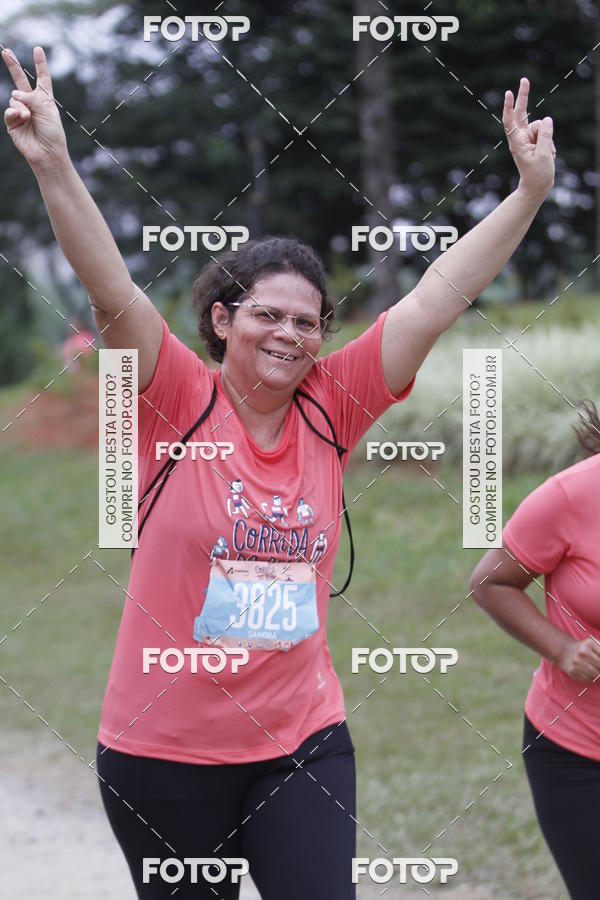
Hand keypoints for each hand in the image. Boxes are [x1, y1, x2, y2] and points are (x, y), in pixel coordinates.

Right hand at [2, 46, 67, 169]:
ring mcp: (21, 112)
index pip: (42, 79)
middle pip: (21, 80)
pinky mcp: (13, 122)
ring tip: (28, 117)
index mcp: (45, 99)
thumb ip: (32, 98)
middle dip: (13, 65)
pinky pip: (9, 111)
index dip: (40, 65)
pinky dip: (14, 112)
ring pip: (15, 98)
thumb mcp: (47, 112)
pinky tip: (21, 117)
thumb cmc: (52, 134)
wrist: (47, 153)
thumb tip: (15, 94)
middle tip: (6, 51)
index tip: (38, 49)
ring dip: (21, 106)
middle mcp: (32, 103)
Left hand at [503, 77, 555, 201]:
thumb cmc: (537, 174)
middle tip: (524, 79)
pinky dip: (550, 142)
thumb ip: (545, 135)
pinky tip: (549, 155)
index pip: (510, 121)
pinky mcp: (535, 140)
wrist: (538, 186)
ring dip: (548, 138)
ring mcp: (527, 138)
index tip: (508, 93)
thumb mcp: (544, 154)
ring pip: (540, 125)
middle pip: (521, 113)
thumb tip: (546, 119)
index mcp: (517, 142)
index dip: (509, 107)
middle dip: (523, 97)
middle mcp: (520, 138)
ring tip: (547, 154)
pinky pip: (545, 132)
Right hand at [556, 635, 599, 681]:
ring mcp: (577, 663)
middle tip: (598, 666)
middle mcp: (582, 653)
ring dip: (597, 673)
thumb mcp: (593, 644)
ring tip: (593, 668)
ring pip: (596, 675)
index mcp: (589, 644)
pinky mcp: (573, 671)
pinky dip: (590, 677)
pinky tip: (586, 671)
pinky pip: (588, 679)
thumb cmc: (583, 648)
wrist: (564, 651)